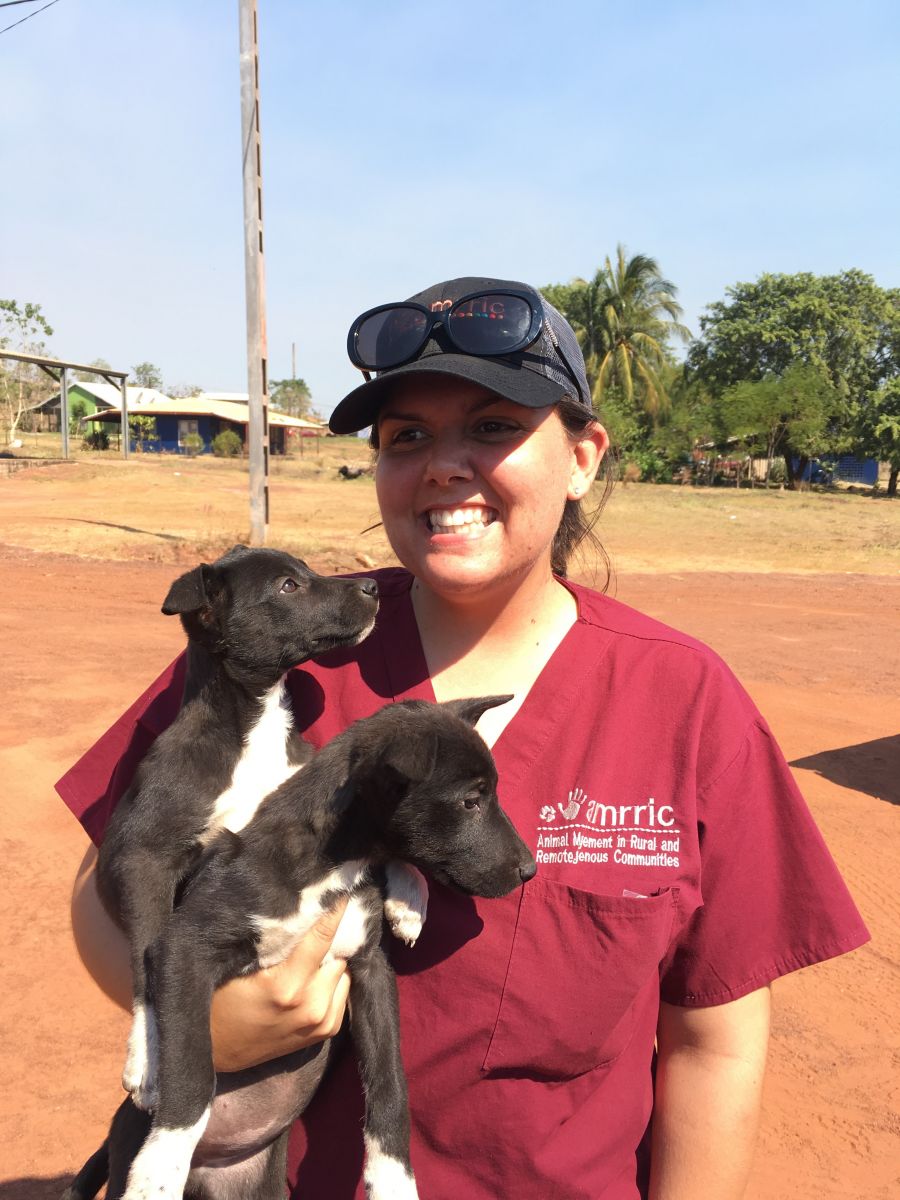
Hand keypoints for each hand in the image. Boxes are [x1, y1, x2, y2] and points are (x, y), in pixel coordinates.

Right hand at [210, 897, 351, 1072]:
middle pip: (338, 954)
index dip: (335, 910)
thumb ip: (275, 942)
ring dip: (331, 962)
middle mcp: (310, 1005)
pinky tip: (311, 980)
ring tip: (309, 959)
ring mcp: (320, 1021)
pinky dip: (332, 981)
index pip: (323, 936)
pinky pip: (342, 992)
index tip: (343, 888)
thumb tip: (305, 910)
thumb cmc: (220, 999)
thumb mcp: (240, 963)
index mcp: (287, 986)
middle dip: (328, 940)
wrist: (217, 1050)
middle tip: (310, 933)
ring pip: (343, 972)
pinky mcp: (325, 1032)